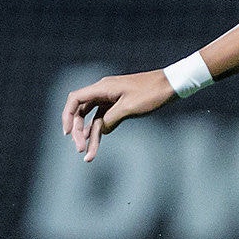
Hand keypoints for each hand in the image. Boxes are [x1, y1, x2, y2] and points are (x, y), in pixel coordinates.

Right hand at [61, 70, 175, 161]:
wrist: (171, 85)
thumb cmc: (152, 93)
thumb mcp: (129, 108)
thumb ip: (110, 119)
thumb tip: (99, 130)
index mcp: (102, 88)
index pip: (75, 99)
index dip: (67, 116)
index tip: (67, 133)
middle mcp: (103, 91)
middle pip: (81, 111)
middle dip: (78, 131)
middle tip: (80, 149)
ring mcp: (111, 97)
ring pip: (92, 116)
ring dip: (89, 134)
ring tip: (87, 153)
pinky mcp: (119, 103)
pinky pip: (104, 117)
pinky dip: (100, 129)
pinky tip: (97, 141)